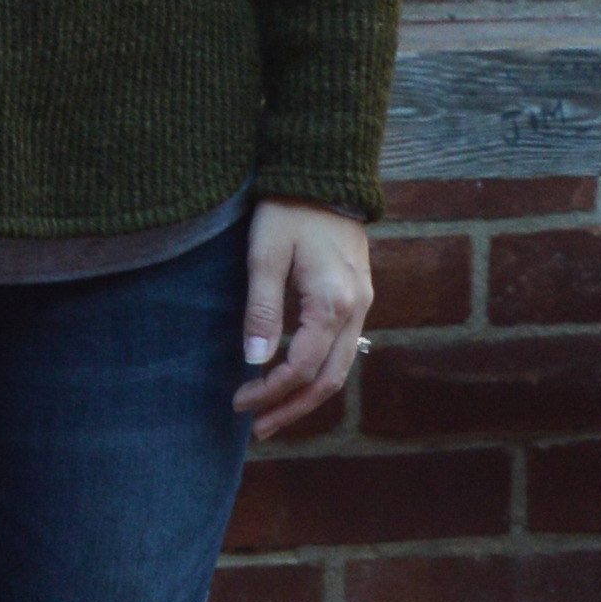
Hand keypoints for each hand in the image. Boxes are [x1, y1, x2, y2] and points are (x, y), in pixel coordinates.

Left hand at [234, 199, 374, 429]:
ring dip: (307, 396)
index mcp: (331, 302)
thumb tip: (255, 362)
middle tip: (258, 428)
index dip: (270, 392)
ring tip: (274, 413)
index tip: (238, 402)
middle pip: (329, 380)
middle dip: (292, 409)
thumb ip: (261, 310)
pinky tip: (295, 378)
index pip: (301, 367)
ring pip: (341, 368)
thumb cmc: (288, 210)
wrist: (324, 173)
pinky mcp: (359, 295)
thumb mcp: (265, 255)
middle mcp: (355, 309)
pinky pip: (344, 348)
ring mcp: (362, 303)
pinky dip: (319, 373)